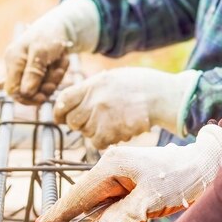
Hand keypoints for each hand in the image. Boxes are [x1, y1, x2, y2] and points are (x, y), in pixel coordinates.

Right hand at [4, 0, 99, 103]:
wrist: (63, 24)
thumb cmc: (49, 34)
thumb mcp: (41, 52)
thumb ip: (33, 73)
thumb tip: (25, 94)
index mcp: (13, 60)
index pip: (12, 90)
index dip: (26, 97)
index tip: (43, 97)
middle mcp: (17, 66)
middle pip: (27, 91)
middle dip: (44, 88)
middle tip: (58, 75)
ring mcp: (27, 68)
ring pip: (39, 88)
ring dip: (53, 80)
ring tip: (62, 63)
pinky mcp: (38, 70)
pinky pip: (47, 82)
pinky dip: (57, 75)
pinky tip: (62, 62)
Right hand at [35, 124, 221, 221]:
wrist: (206, 164)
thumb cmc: (181, 178)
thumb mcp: (150, 202)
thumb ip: (119, 219)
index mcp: (112, 166)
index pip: (78, 194)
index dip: (59, 212)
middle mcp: (111, 165)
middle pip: (84, 197)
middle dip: (74, 217)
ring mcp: (118, 170)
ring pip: (98, 200)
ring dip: (96, 217)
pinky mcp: (128, 177)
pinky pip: (110, 199)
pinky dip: (108, 213)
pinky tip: (114, 220)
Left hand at [53, 67, 199, 148]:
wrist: (161, 96)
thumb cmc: (138, 85)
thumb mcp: (110, 78)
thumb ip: (90, 89)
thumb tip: (72, 103)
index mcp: (92, 84)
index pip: (63, 101)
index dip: (59, 111)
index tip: (61, 117)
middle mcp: (94, 101)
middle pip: (72, 121)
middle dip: (78, 124)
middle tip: (91, 121)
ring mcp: (103, 118)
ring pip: (86, 133)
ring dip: (94, 131)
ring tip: (110, 123)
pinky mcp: (113, 132)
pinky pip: (98, 143)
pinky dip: (104, 140)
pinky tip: (116, 131)